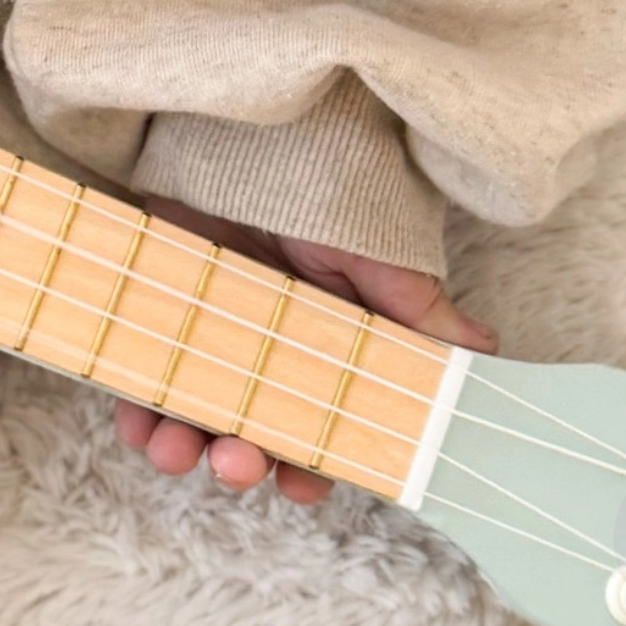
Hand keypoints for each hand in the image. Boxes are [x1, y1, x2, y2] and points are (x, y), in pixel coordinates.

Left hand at [112, 208, 496, 505]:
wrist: (245, 139)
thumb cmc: (321, 195)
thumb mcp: (378, 258)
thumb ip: (420, 313)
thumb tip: (487, 356)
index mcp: (325, 355)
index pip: (320, 430)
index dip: (312, 468)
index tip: (302, 486)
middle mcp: (267, 355)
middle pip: (252, 432)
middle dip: (244, 462)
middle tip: (236, 465)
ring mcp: (211, 336)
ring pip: (193, 414)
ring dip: (185, 447)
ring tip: (175, 453)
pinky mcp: (163, 314)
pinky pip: (145, 375)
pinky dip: (138, 407)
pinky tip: (138, 424)